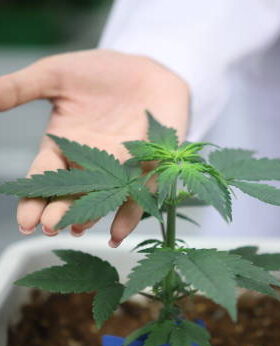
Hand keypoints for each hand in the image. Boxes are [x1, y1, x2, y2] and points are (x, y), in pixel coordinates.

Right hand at [0, 50, 189, 245]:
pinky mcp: (149, 167)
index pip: (45, 178)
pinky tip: (118, 233)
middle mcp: (91, 164)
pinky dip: (129, 214)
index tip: (26, 222)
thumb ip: (21, 88)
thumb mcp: (56, 75)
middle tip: (50, 228)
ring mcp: (120, 168)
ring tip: (77, 228)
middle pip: (72, 194)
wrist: (144, 69)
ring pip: (103, 199)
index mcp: (65, 147)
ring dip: (90, 216)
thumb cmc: (99, 72)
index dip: (34, 200)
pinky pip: (140, 194)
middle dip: (60, 213)